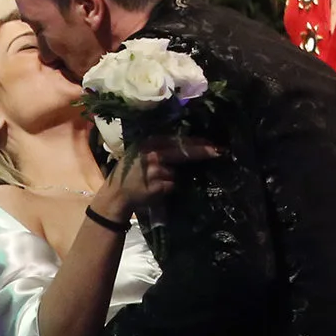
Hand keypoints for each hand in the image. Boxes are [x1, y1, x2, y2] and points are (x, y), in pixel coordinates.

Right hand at [95, 136, 222, 220]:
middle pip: (183, 151)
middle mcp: (152, 154)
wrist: (115, 195)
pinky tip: (156, 189)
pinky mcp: (156, 186)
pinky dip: (169, 187)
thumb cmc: (130, 173)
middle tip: (219, 152)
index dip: (196, 141)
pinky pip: (172, 185)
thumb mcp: (141, 153)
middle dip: (202, 152)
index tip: (213, 143)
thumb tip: (191, 144)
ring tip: (156, 180)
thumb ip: (160, 147)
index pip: (178, 140)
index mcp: (148, 143)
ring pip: (177, 171)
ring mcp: (154, 171)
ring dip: (174, 176)